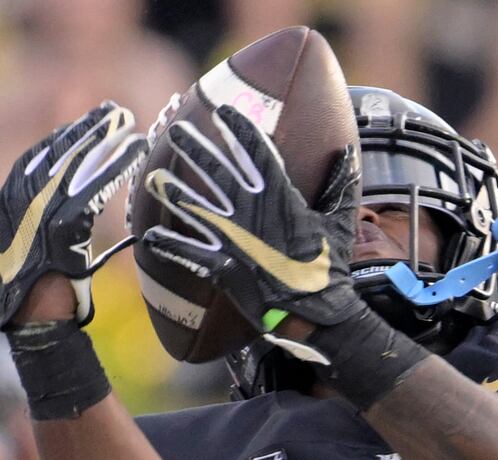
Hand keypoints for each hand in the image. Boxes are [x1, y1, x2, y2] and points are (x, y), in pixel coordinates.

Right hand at [0, 101, 147, 326]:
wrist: (38, 317)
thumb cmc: (49, 287)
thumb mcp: (45, 241)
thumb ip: (56, 214)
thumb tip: (82, 195)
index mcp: (10, 198)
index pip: (41, 155)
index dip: (69, 135)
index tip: (93, 121)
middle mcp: (18, 198)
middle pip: (58, 151)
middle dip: (89, 129)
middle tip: (117, 112)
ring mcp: (37, 210)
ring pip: (78, 165)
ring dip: (106, 142)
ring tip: (131, 126)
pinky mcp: (62, 225)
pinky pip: (94, 188)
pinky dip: (115, 168)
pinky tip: (135, 154)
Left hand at [139, 105, 365, 339]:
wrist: (315, 311)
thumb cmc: (328, 268)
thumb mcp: (339, 222)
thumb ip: (339, 185)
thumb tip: (348, 153)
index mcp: (280, 197)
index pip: (255, 152)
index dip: (238, 128)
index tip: (223, 111)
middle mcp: (250, 211)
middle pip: (216, 171)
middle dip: (195, 148)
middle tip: (177, 129)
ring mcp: (232, 238)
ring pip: (195, 206)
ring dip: (173, 190)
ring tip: (154, 177)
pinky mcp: (221, 264)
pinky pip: (187, 251)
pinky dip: (168, 244)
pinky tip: (149, 236)